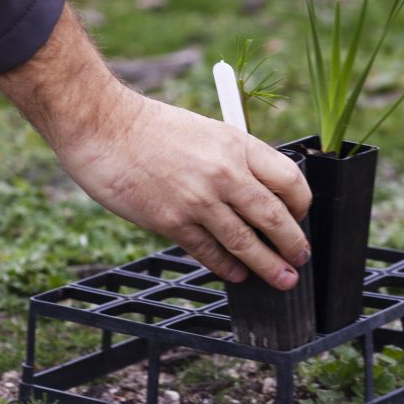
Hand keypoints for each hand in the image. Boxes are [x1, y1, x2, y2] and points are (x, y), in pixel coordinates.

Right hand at [0, 6, 311, 287]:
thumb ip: (231, 160)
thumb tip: (254, 194)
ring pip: (246, 242)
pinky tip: (236, 274)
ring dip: (268, 266)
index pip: (289, 180)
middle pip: (274, 217)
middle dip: (292, 244)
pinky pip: (209, 251)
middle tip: (299, 259)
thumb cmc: (149, 127)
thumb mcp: (205, 131)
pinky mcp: (171, 221)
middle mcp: (224, 172)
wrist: (102, 125)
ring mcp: (199, 199)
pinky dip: (227, 266)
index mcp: (237, 144)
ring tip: (281, 279)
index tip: (300, 218)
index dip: (301, 205)